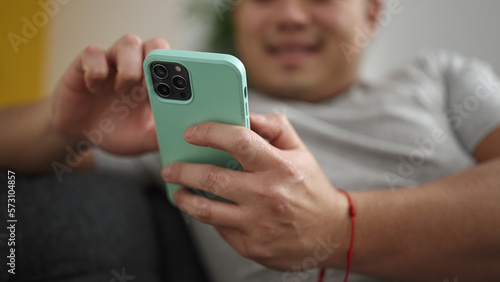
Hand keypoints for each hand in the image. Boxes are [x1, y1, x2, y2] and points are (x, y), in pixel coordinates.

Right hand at [49, 34, 168, 154]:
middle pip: (156, 44)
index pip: (175, 63)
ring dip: (130, 65)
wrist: (82, 134)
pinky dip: (96, 70)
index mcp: (156, 83)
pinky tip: (94, 89)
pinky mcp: (85, 64)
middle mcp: (137, 67)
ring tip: (123, 88)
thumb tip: (188, 141)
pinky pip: (94, 52)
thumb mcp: (145, 140)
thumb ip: (165, 137)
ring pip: (129, 42)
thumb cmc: (118, 132)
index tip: (174, 88)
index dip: (177, 70)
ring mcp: (112, 63)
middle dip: (157, 61)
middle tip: (149, 86)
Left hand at [163, 113, 348, 270]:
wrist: (331, 233)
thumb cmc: (311, 188)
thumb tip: (245, 114)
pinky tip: (204, 208)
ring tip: (176, 190)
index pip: (238, 141)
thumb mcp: (300, 151)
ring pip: (206, 210)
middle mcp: (268, 195)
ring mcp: (258, 224)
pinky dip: (208, 216)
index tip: (191, 132)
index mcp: (280, 167)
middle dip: (183, 170)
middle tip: (170, 167)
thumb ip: (274, 127)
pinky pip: (219, 229)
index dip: (210, 133)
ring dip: (184, 197)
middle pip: (213, 178)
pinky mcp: (252, 246)